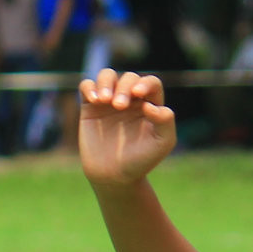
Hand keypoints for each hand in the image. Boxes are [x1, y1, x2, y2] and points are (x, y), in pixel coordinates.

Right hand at [78, 69, 177, 187]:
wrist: (114, 176)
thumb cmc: (141, 160)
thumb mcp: (162, 143)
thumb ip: (165, 122)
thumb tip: (150, 105)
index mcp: (150, 104)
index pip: (151, 82)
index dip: (145, 83)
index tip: (138, 94)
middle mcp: (130, 99)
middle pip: (128, 78)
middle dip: (124, 88)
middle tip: (119, 107)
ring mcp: (109, 101)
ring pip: (107, 75)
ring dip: (105, 82)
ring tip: (104, 100)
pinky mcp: (90, 107)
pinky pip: (87, 86)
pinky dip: (89, 88)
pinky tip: (94, 100)